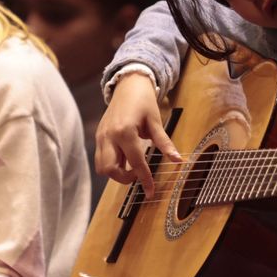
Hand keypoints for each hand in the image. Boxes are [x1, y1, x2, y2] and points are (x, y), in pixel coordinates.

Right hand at [96, 72, 180, 189]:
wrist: (128, 85)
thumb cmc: (143, 101)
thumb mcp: (156, 121)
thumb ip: (164, 143)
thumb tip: (177, 160)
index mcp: (125, 132)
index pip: (135, 163)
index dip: (144, 179)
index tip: (150, 192)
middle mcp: (109, 136)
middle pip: (110, 170)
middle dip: (125, 178)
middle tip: (140, 174)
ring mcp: (101, 136)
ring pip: (101, 167)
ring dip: (116, 173)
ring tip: (132, 166)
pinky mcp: (98, 136)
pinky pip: (100, 158)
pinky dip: (112, 164)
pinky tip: (125, 158)